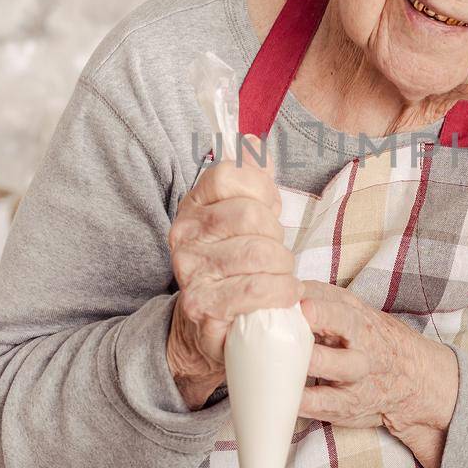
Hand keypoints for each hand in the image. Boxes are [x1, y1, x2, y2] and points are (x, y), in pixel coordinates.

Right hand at [165, 134, 301, 409]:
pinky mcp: (201, 306)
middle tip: (277, 257)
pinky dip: (279, 294)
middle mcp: (184, 234)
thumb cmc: (237, 263)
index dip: (262, 191)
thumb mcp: (245, 213)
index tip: (270, 210)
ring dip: (283, 269)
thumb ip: (252, 176)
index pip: (229, 174)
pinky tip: (282, 297)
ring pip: (258, 254)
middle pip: (250, 215)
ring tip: (281, 279)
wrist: (213, 322)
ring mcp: (190, 271)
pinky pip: (254, 291)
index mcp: (194, 204)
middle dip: (277, 238)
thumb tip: (254, 145)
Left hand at [297, 280, 459, 467]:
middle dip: (322, 314)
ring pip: (338, 365)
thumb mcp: (355, 316)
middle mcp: (360, 340)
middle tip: (301, 311)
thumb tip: (275, 293)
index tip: (287, 289)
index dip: (310, 292)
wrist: (414, 379)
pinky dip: (307, 401)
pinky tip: (287, 398)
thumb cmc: (368, 342)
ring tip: (288, 358)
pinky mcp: (350, 403)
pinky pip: (327, 402)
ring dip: (315, 360)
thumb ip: (320, 304)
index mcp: (356, 314)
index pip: (333, 296)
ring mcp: (357, 374)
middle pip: (343, 322)